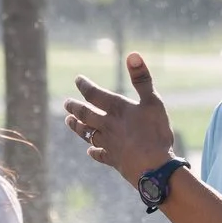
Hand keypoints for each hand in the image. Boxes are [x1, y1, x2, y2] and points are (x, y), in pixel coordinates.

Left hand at [63, 54, 178, 183]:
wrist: (154, 168)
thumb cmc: (155, 133)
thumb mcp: (153, 101)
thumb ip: (142, 79)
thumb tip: (133, 54)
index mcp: (117, 109)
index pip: (94, 94)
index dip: (85, 86)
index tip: (77, 80)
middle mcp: (108, 125)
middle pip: (86, 114)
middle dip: (75, 107)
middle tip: (66, 103)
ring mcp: (109, 144)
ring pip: (87, 133)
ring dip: (77, 127)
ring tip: (68, 121)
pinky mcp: (113, 160)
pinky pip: (100, 154)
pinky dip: (94, 151)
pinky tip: (90, 150)